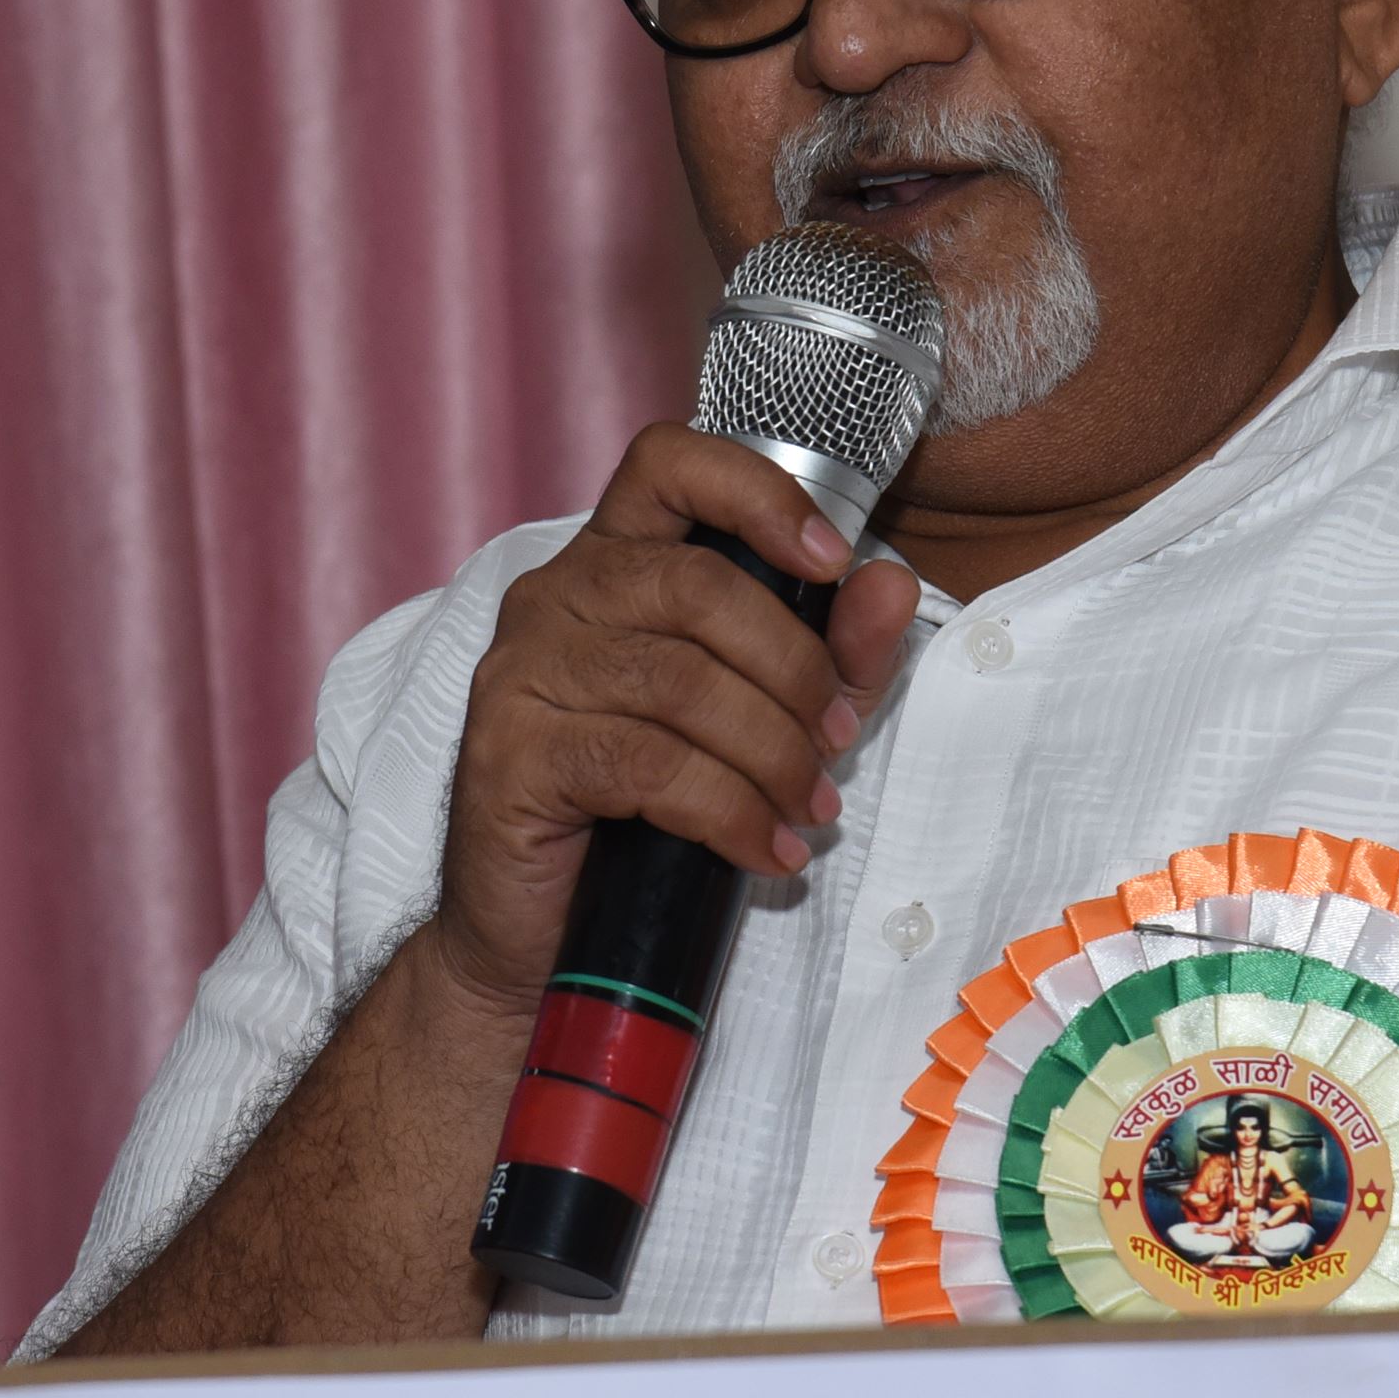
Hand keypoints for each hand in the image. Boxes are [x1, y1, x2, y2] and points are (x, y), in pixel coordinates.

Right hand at [425, 424, 921, 1012]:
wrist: (541, 935)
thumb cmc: (648, 815)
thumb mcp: (766, 718)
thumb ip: (830, 650)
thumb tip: (889, 583)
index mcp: (609, 565)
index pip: (668, 463)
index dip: (758, 492)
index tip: (830, 560)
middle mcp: (553, 600)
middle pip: (698, 587)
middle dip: (794, 668)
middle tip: (835, 741)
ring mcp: (520, 674)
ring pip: (678, 682)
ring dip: (770, 752)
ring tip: (806, 808)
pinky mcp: (509, 754)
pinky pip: (644, 763)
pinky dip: (727, 810)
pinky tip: (762, 849)